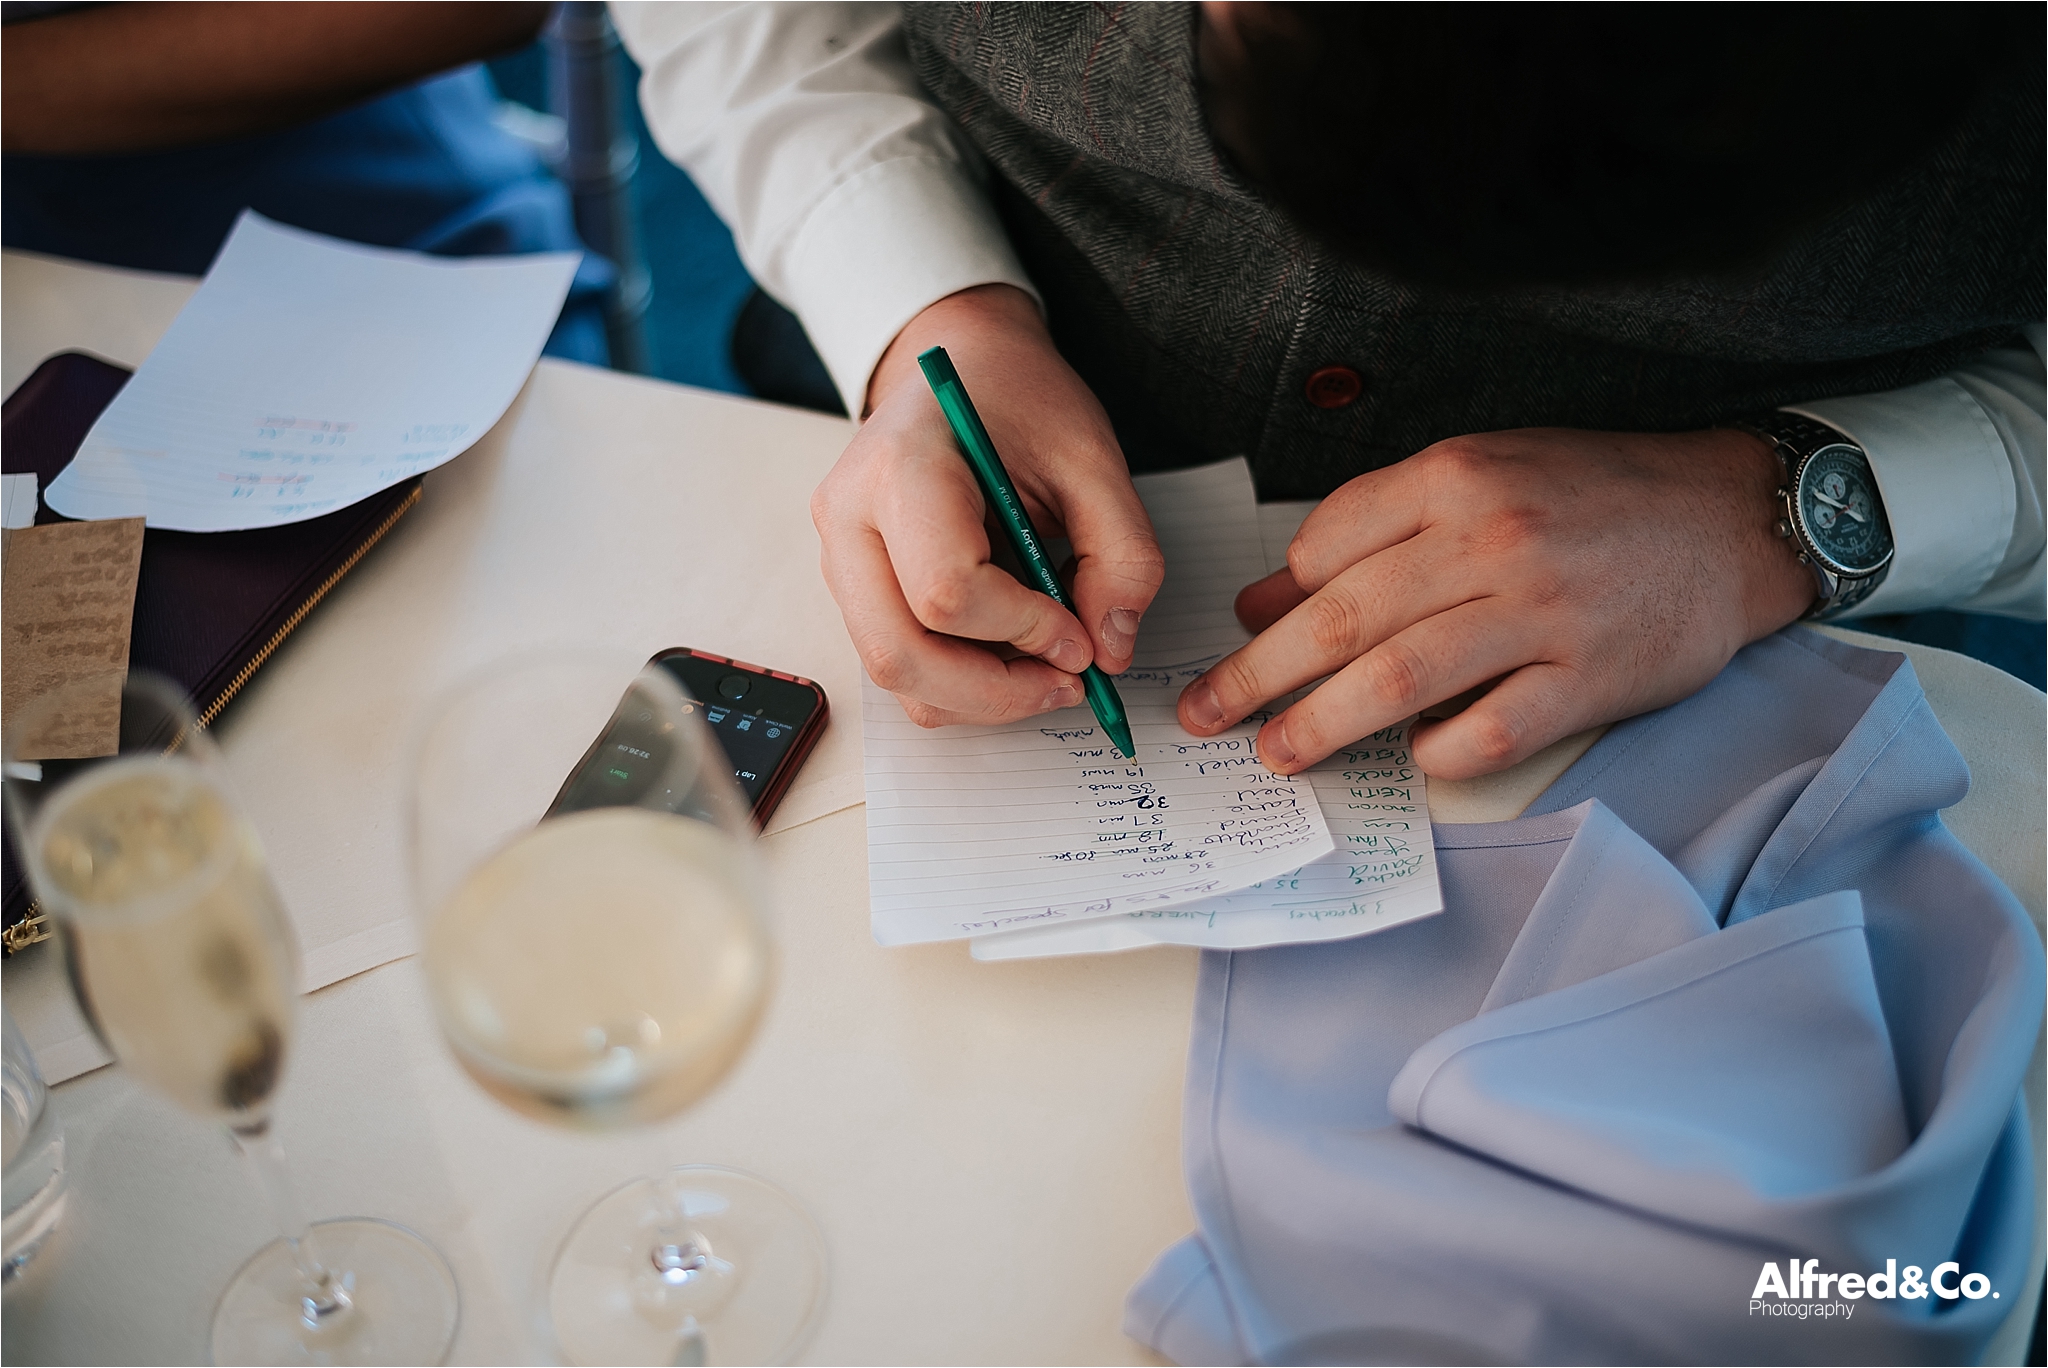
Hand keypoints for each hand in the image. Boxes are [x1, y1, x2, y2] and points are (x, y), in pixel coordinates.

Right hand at [812, 285, 1165, 726]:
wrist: (961, 369)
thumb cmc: (1018, 399)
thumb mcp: (1092, 458)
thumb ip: (1120, 552)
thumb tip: (1110, 651)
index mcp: (900, 467)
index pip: (945, 589)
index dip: (1023, 629)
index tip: (1081, 635)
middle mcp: (849, 519)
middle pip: (899, 652)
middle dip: (995, 690)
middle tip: (1070, 683)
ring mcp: (841, 558)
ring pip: (892, 672)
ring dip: (979, 696)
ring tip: (1047, 669)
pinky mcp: (854, 588)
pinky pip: (897, 665)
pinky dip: (958, 685)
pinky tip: (1011, 655)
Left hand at [1177, 427, 1816, 778]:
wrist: (1733, 518)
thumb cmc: (1594, 496)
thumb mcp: (1484, 475)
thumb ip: (1375, 526)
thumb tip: (1266, 595)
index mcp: (1458, 477)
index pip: (1330, 543)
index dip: (1277, 598)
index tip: (1245, 636)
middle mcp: (1493, 539)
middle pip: (1343, 620)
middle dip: (1259, 674)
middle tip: (1207, 713)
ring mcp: (1542, 612)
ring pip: (1399, 679)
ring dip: (1321, 724)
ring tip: (1276, 752)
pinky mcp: (1588, 679)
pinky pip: (1489, 732)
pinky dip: (1437, 753)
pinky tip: (1411, 760)